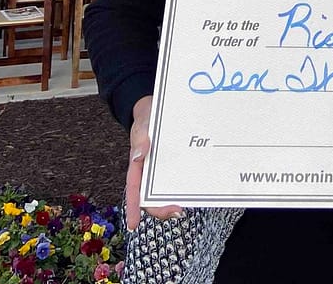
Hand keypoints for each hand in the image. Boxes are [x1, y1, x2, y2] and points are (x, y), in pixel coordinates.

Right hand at [127, 96, 182, 229]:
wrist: (156, 108)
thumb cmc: (146, 119)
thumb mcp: (141, 126)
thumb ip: (139, 138)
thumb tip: (138, 156)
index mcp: (138, 166)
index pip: (133, 189)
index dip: (133, 207)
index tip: (133, 224)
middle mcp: (151, 171)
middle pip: (152, 196)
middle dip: (162, 208)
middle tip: (177, 210)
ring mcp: (164, 168)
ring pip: (168, 189)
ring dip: (176, 198)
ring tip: (189, 204)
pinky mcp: (177, 162)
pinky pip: (181, 176)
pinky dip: (187, 184)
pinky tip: (199, 187)